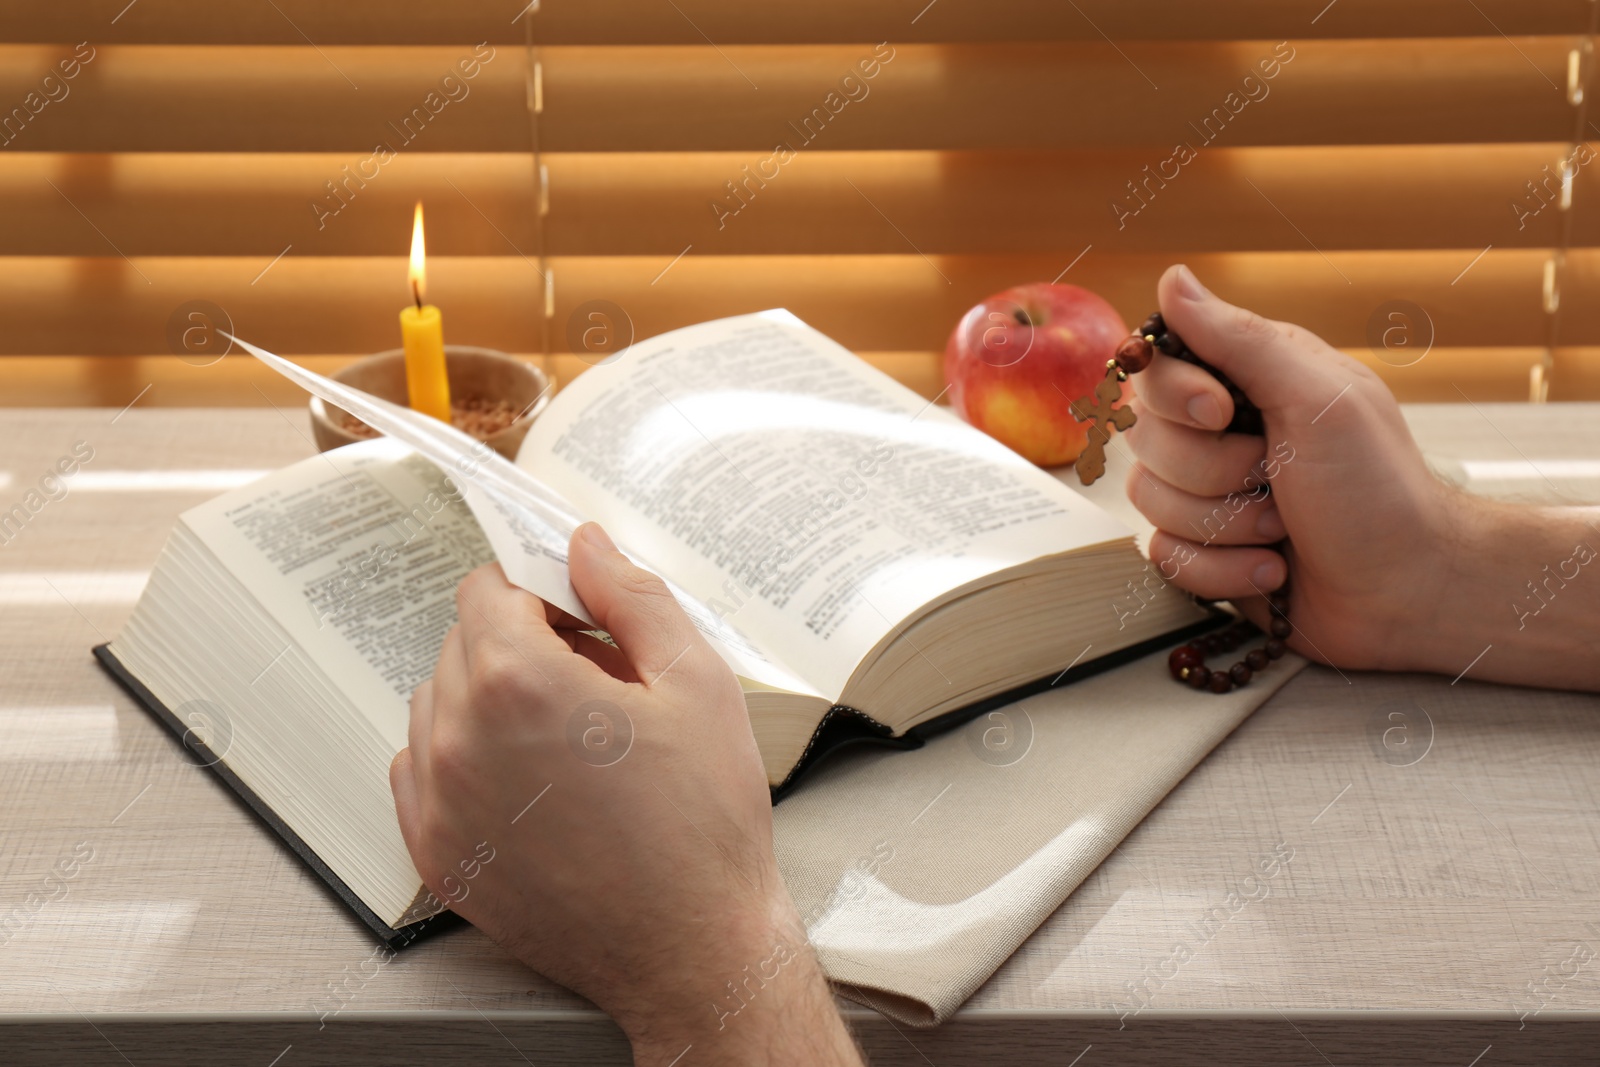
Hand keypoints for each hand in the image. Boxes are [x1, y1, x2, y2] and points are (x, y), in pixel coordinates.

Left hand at [390, 523, 862, 1065]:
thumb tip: (584, 545)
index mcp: (517, 682)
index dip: (542, 590)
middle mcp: (458, 737)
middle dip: (524, 643)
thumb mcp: (695, 682)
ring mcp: (437, 802)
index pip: (488, 588)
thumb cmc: (702, 824)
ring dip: (491, 700)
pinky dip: (466, 759)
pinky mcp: (435, 852)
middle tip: (598, 684)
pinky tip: (533, 783)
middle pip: (463, 642)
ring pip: (438, 704)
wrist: (693, 947)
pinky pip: (421, 770)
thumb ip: (631, 596)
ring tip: (570, 741)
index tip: (582, 617)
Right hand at [1124, 264, 1468, 672]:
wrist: (1407, 591)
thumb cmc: (1379, 489)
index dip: (1176, 396)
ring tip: (1281, 531)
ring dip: (1224, 525)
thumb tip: (1172, 278)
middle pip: (1147, 439)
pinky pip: (1165, 556)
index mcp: (1249, 382)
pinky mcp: (1206, 551)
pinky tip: (1270, 570)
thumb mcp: (1317, 398)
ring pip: (1149, 502)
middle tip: (1275, 477)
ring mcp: (1210, 495)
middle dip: (1213, 472)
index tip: (1222, 413)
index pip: (1158, 368)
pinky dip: (1222, 571)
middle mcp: (1222, 434)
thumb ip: (1239, 337)